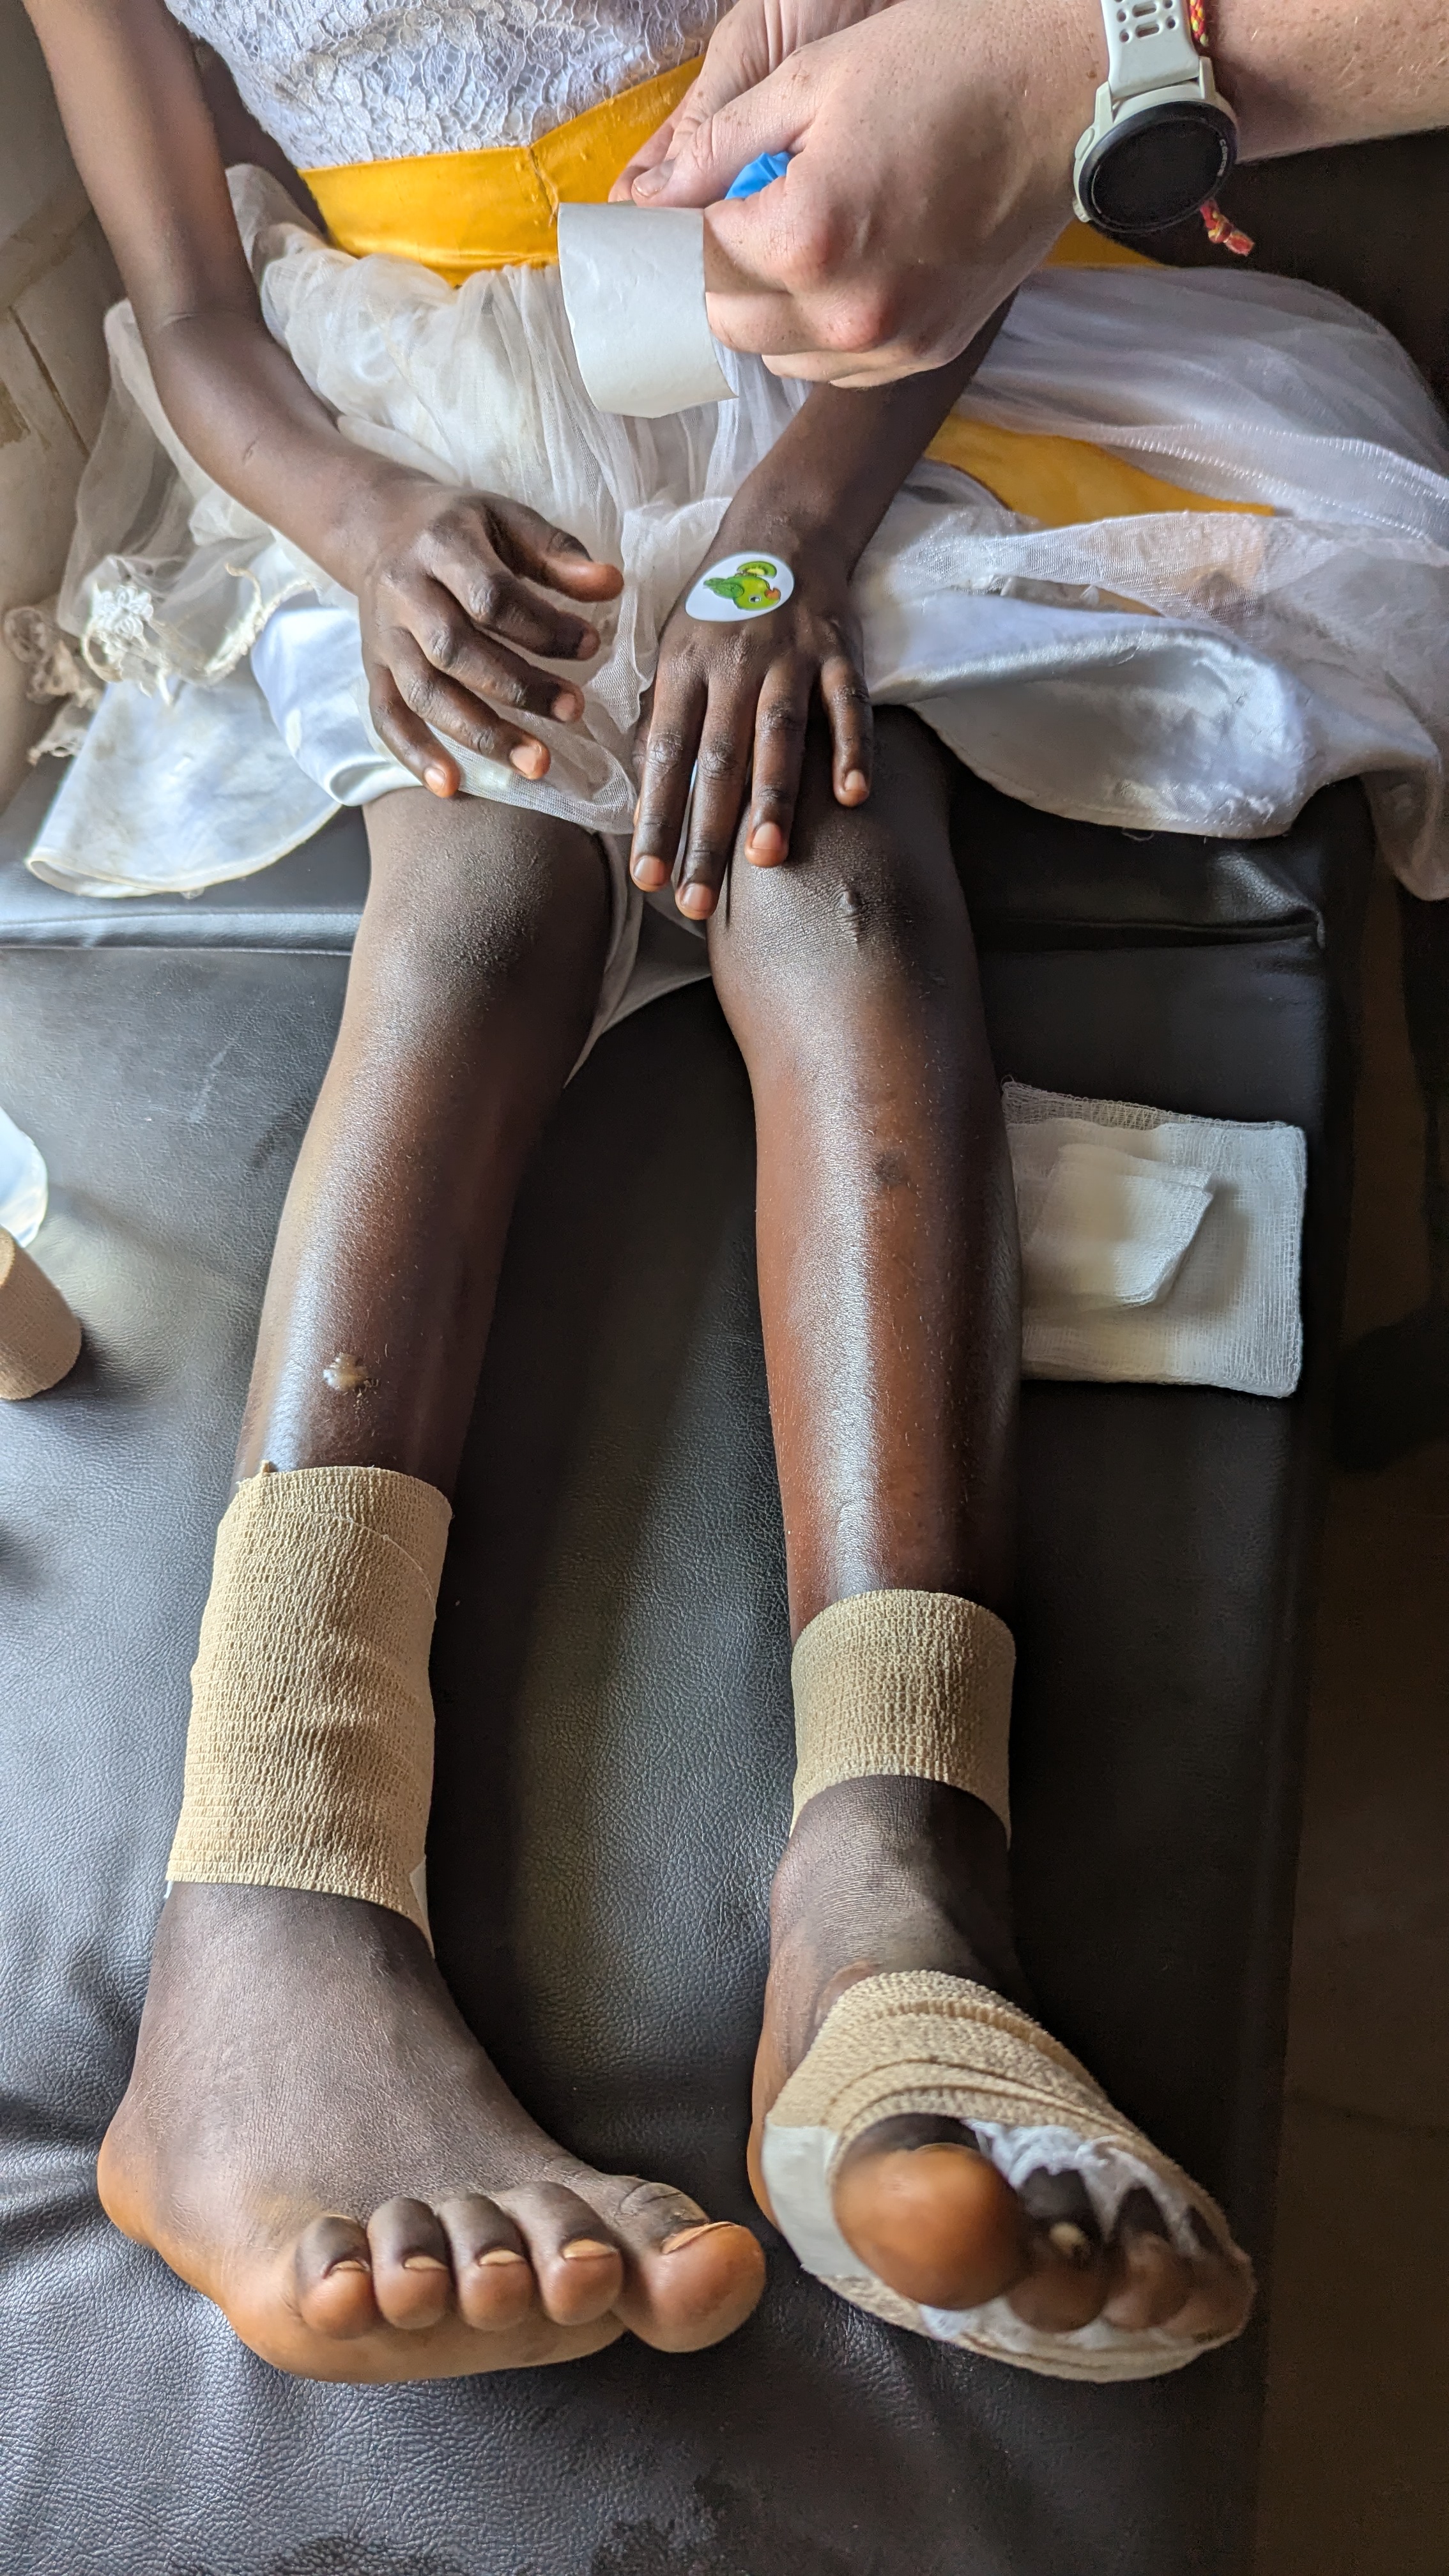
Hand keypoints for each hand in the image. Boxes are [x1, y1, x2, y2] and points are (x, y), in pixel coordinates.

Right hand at [352, 480, 623, 795]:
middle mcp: (405, 593)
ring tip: (537, 764)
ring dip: (481, 733)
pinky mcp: (373, 669)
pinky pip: (386, 718)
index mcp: (441, 545)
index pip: (491, 596)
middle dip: (518, 687)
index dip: (542, 627)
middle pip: (456, 649)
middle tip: (574, 712)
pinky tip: (452, 786)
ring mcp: (384, 637)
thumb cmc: (459, 527)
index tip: (590, 646)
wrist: (376, 525)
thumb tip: (612, 584)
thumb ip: (558, 554)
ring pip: (426, 693)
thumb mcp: (507, 520)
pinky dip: (415, 755)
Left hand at [620, 0, 1105, 382]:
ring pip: (784, 355)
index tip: (709, 193)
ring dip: (774, 308)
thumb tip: (652, 195)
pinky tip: (849, 272)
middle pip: (733, 323)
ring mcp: (892, 344)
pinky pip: (843, 368)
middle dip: (728, 271)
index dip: (695, 222)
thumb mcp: (812, 78)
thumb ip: (721, 146)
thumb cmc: (945, 64)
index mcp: (806, 238)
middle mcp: (846, 312)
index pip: (702, 258)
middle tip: (754, 213)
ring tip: (808, 238)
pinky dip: (825, 331)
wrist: (1065, 92)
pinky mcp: (929, 352)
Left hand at [631, 528, 869, 919]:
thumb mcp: (672, 656)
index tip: (647, 880)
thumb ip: (658, 725)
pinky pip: (848, 706)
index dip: (655, 820)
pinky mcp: (838, 653)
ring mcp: (789, 658)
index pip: (663, 757)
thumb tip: (639, 803)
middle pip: (717, 761)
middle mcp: (731, 665)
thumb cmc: (717, 610)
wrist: (780, 531)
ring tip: (766, 860)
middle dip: (706, 835)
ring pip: (778, 736)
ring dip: (773, 799)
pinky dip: (853, 748)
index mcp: (682, 670)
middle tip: (698, 901)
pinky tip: (855, 797)